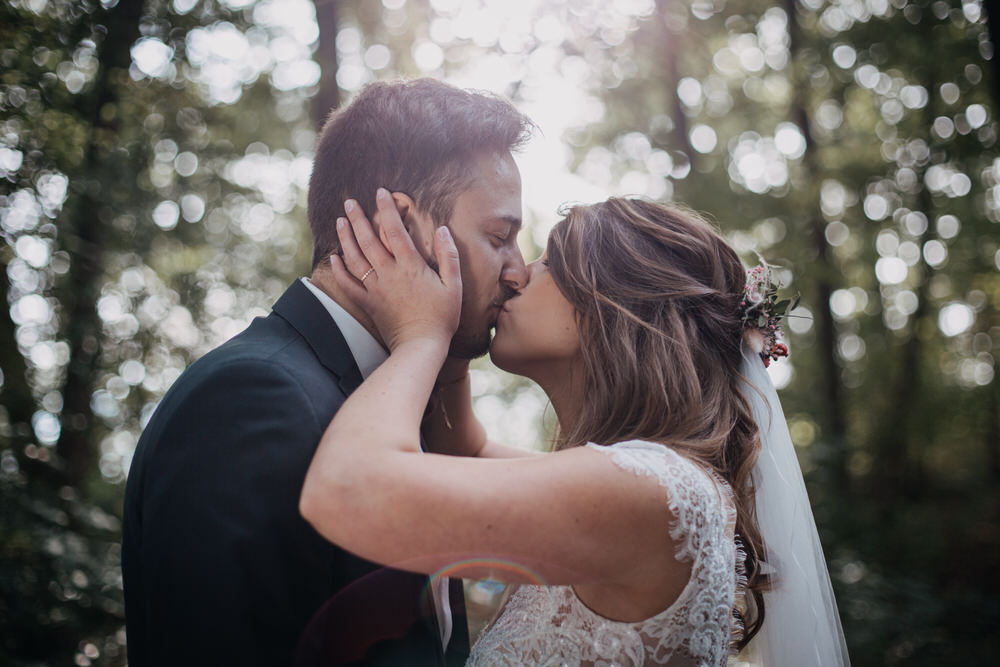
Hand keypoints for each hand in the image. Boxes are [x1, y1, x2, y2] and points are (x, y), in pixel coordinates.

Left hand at [330, 188, 461, 351]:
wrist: (421, 346)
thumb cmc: (442, 317)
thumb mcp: (454, 285)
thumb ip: (449, 256)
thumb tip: (442, 230)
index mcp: (410, 266)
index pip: (395, 230)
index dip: (387, 210)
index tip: (380, 193)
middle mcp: (389, 274)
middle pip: (369, 240)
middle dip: (358, 219)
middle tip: (349, 202)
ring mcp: (376, 289)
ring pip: (355, 258)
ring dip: (346, 238)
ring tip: (340, 221)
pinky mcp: (368, 304)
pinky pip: (349, 284)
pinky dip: (340, 270)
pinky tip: (334, 257)